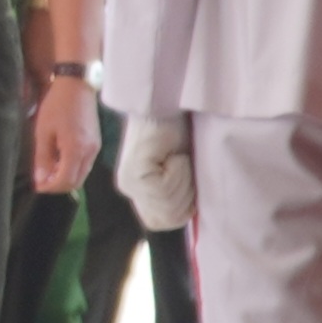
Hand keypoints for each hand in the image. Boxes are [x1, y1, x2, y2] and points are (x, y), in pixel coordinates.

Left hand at [30, 75, 96, 197]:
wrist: (77, 84)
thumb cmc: (56, 105)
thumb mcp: (43, 131)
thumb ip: (42, 158)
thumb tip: (40, 180)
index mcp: (76, 150)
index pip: (65, 181)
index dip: (50, 187)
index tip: (37, 185)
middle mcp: (89, 152)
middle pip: (76, 182)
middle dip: (58, 186)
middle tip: (42, 181)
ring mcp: (95, 147)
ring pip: (82, 174)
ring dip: (66, 177)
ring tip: (49, 171)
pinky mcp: (96, 142)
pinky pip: (85, 164)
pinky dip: (73, 168)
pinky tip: (60, 160)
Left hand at [116, 112, 192, 234]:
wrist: (172, 101)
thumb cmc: (184, 132)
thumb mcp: (186, 170)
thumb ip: (182, 195)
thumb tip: (192, 215)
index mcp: (139, 191)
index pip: (164, 221)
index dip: (184, 205)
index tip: (187, 175)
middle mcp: (129, 189)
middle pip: (170, 218)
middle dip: (187, 194)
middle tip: (183, 163)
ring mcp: (129, 183)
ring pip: (170, 207)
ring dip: (185, 180)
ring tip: (179, 156)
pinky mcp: (134, 173)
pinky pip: (166, 190)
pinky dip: (180, 171)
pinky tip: (174, 153)